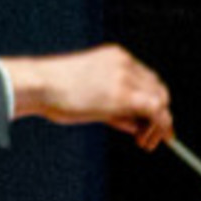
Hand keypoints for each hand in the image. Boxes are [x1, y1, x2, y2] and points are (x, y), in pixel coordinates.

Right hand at [0, 44, 174, 146]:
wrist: (39, 84)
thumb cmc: (53, 92)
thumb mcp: (89, 96)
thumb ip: (115, 108)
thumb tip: (134, 124)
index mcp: (115, 57)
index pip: (146, 79)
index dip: (151, 102)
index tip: (148, 121)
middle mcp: (125, 63)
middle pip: (157, 87)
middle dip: (159, 114)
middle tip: (150, 137)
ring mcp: (125, 77)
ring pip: (160, 99)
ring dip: (159, 124)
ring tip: (147, 142)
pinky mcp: (123, 95)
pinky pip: (155, 110)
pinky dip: (159, 126)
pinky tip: (147, 140)